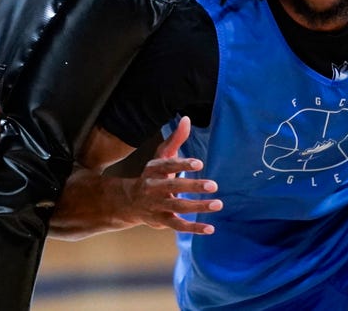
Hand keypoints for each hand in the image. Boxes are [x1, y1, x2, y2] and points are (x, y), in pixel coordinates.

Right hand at [122, 116, 222, 234]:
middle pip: (174, 187)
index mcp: (154, 169)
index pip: (167, 165)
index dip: (182, 164)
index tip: (199, 164)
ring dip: (198, 207)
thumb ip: (175, 139)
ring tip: (218, 204)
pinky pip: (179, 225)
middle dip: (193, 187)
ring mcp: (158, 205)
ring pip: (178, 207)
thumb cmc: (152, 175)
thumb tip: (187, 119)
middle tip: (214, 185)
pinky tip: (210, 228)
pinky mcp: (162, 221)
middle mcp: (154, 187)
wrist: (129, 202)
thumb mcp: (161, 156)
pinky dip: (194, 228)